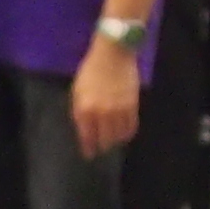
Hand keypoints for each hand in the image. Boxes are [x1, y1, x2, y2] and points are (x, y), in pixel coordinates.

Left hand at [71, 37, 142, 158]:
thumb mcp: (77, 91)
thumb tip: (85, 129)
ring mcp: (118, 110)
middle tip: (102, 148)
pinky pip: (131, 127)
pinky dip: (127, 133)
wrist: (113, 53)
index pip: (87, 137)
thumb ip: (79, 111)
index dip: (89, 148)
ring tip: (113, 140)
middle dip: (102, 146)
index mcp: (84, 109)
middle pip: (104, 140)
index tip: (89, 155)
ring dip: (115, 141)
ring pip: (118, 136)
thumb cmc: (91, 70)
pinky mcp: (132, 106)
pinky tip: (124, 133)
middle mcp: (101, 113)